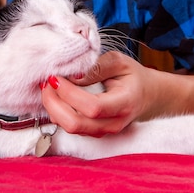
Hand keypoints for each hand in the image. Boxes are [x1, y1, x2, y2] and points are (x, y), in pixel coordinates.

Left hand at [40, 51, 157, 136]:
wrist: (147, 95)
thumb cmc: (132, 75)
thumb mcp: (119, 62)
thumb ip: (96, 67)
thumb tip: (72, 75)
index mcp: (123, 103)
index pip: (92, 107)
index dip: (69, 93)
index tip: (56, 76)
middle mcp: (113, 123)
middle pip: (76, 124)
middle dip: (54, 103)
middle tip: (47, 82)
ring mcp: (103, 131)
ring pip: (70, 128)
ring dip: (53, 108)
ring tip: (48, 86)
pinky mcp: (94, 132)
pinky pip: (71, 127)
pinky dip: (58, 113)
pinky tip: (55, 96)